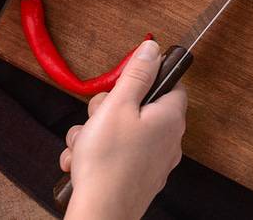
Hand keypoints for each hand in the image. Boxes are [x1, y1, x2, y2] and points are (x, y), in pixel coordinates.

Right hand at [63, 39, 186, 219]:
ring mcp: (154, 161)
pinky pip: (116, 155)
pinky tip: (81, 163)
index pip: (170, 84)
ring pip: (122, 132)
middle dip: (109, 109)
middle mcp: (168, 140)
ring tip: (85, 146)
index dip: (146, 78)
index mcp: (170, 118)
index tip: (125, 82)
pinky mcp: (137, 178)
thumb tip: (152, 49)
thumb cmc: (109, 163)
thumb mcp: (118, 106)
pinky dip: (96, 156)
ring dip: (96, 134)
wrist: (100, 214)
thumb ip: (136, 75)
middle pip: (140, 107)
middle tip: (96, 118)